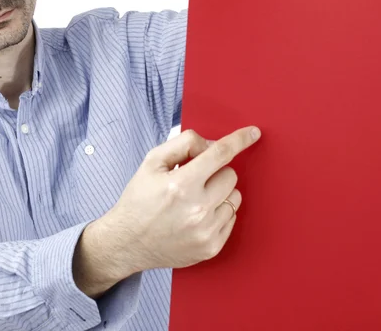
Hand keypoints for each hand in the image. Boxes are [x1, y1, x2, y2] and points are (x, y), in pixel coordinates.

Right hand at [104, 126, 260, 273]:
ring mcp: (206, 231)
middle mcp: (197, 209)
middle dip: (215, 172)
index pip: (220, 154)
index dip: (239, 139)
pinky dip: (218, 213)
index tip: (253, 133)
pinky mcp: (211, 248)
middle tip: (194, 180)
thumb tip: (212, 144)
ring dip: (219, 193)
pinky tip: (196, 216)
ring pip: (235, 197)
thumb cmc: (139, 199)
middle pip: (230, 175)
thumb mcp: (151, 162)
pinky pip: (232, 218)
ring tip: (194, 200)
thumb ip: (183, 144)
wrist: (127, 242)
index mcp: (181, 184)